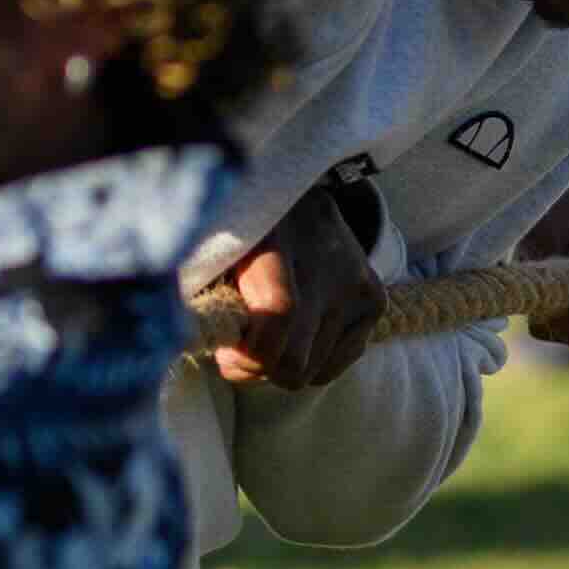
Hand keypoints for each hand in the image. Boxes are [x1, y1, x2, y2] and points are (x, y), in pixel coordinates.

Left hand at [198, 176, 389, 395]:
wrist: (301, 197)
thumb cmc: (238, 231)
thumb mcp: (213, 247)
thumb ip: (201, 290)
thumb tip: (195, 341)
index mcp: (275, 236)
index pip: (278, 314)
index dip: (249, 354)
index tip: (225, 353)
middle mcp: (326, 259)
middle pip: (295, 359)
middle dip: (258, 368)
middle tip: (237, 352)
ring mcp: (356, 282)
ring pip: (312, 371)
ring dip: (281, 363)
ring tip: (267, 332)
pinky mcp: (373, 300)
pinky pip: (333, 367)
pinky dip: (308, 362)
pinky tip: (295, 332)